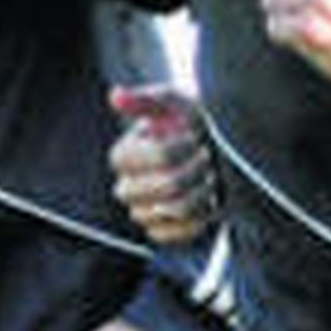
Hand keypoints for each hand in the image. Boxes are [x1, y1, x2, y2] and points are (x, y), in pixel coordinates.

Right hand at [109, 84, 220, 243]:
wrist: (214, 156)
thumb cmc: (190, 125)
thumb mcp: (174, 104)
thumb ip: (146, 99)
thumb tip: (115, 95)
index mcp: (124, 155)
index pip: (146, 157)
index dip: (174, 149)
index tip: (193, 137)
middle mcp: (127, 187)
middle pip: (165, 185)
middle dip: (194, 170)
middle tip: (206, 157)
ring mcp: (142, 212)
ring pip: (174, 209)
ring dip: (202, 191)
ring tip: (210, 178)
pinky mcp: (159, 233)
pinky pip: (173, 235)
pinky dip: (196, 219)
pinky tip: (207, 202)